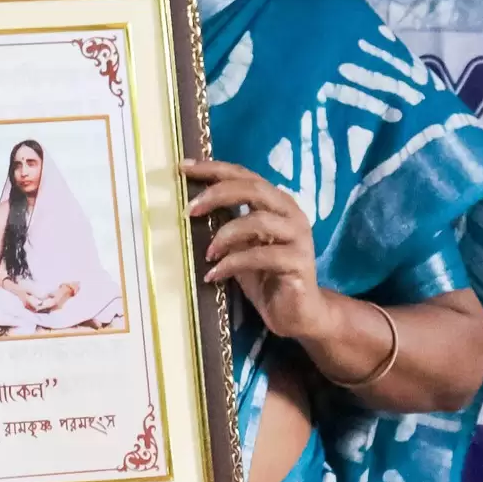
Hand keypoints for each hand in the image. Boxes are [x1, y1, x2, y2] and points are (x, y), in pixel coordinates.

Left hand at [183, 160, 334, 341]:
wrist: (297, 313)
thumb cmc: (265, 277)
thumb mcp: (239, 246)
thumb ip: (225, 224)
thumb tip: (190, 207)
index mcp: (276, 203)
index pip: (245, 175)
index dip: (214, 169)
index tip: (183, 168)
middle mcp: (291, 213)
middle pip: (254, 188)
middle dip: (218, 194)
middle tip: (189, 209)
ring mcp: (298, 237)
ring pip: (259, 220)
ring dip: (225, 234)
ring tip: (207, 253)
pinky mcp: (298, 263)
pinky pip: (261, 256)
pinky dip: (232, 264)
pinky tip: (214, 275)